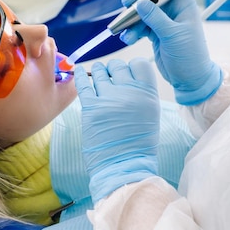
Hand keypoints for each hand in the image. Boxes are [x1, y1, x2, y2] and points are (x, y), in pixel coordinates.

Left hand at [75, 58, 159, 203]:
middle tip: (110, 80)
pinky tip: (78, 72)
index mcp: (148, 94)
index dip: (131, 68)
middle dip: (113, 70)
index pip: (140, 64)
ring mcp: (109, 98)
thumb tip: (128, 77)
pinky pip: (82, 82)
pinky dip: (79, 75)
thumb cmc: (138, 143)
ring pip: (100, 71)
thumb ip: (142, 93)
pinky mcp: (91, 107)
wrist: (124, 166)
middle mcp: (130, 92)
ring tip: (97, 79)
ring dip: (97, 73)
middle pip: (118, 65)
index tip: (126, 75)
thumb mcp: (150, 114)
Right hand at [119, 0, 222, 104]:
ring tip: (125, 32)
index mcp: (184, 5)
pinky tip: (128, 39)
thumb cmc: (190, 56)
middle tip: (126, 3)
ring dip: (131, 19)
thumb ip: (156, 18)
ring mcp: (162, 21)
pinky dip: (132, 31)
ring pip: (142, 11)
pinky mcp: (154, 33)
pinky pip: (139, 26)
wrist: (189, 80)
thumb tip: (141, 3)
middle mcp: (173, 9)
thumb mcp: (173, 35)